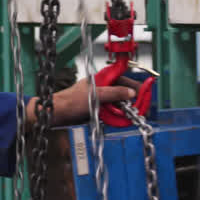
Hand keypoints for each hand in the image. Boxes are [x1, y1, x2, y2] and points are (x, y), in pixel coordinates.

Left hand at [26, 76, 142, 126]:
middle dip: (131, 99)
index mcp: (100, 79)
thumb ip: (114, 93)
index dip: (133, 85)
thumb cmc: (70, 101)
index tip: (144, 91)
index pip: (122, 78)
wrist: (55, 115)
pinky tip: (120, 120)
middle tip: (142, 107)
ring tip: (133, 115)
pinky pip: (110, 113)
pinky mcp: (95, 111)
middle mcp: (99, 88)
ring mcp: (97, 100)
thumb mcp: (96, 95)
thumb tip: (131, 93)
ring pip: (116, 103)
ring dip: (124, 109)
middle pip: (121, 92)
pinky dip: (116, 116)